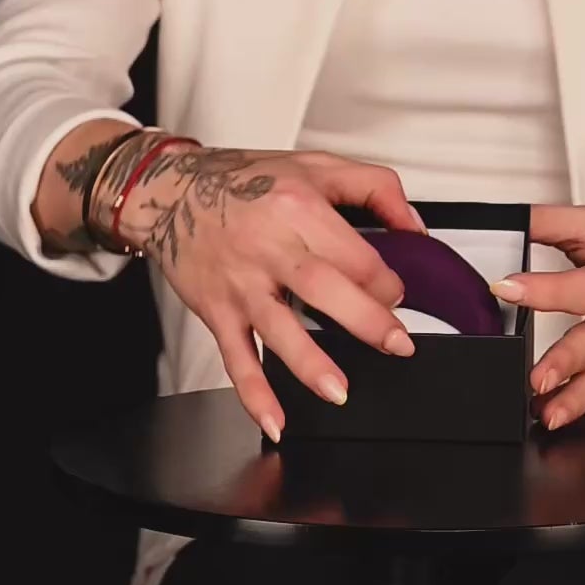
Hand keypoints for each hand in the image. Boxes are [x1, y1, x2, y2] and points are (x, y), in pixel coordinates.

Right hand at [103, 140, 426, 439]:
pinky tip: (274, 420)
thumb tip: (414, 226)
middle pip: (321, 285)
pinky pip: (236, 357)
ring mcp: (241, 282)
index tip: (394, 294)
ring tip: (339, 391)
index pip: (352, 250)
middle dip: (364, 319)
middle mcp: (268, 246)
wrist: (170, 191)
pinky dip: (253, 393)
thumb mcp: (315, 164)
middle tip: (396, 343)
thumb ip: (374, 187)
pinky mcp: (217, 309)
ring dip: (309, 363)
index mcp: (297, 206)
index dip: (383, 278)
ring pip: (278, 326)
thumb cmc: (242, 179)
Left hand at [490, 205, 584, 430]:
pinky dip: (583, 407)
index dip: (542, 288)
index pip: (581, 284)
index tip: (506, 288)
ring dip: (573, 399)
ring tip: (545, 412)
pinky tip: (555, 415)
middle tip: (535, 377)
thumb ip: (552, 223)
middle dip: (565, 361)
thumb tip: (511, 220)